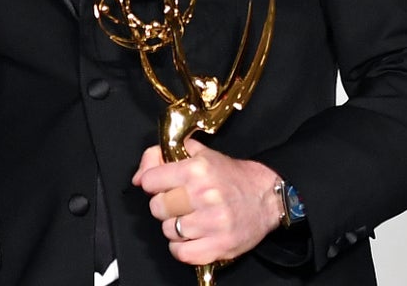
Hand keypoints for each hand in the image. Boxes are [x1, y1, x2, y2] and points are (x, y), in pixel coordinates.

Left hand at [131, 140, 281, 267]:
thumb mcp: (200, 154)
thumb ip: (164, 156)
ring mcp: (212, 222)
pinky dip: (182, 248)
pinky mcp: (219, 245)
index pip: (151, 180)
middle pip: (158, 207)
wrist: (267, 198)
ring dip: (175, 227)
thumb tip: (138, 177)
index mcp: (197, 169)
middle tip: (178, 204)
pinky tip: (192, 237)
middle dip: (164, 206)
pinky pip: (182, 253)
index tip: (162, 185)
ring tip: (190, 219)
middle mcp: (204, 195)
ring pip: (169, 231)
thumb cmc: (232, 177)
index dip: (153, 183)